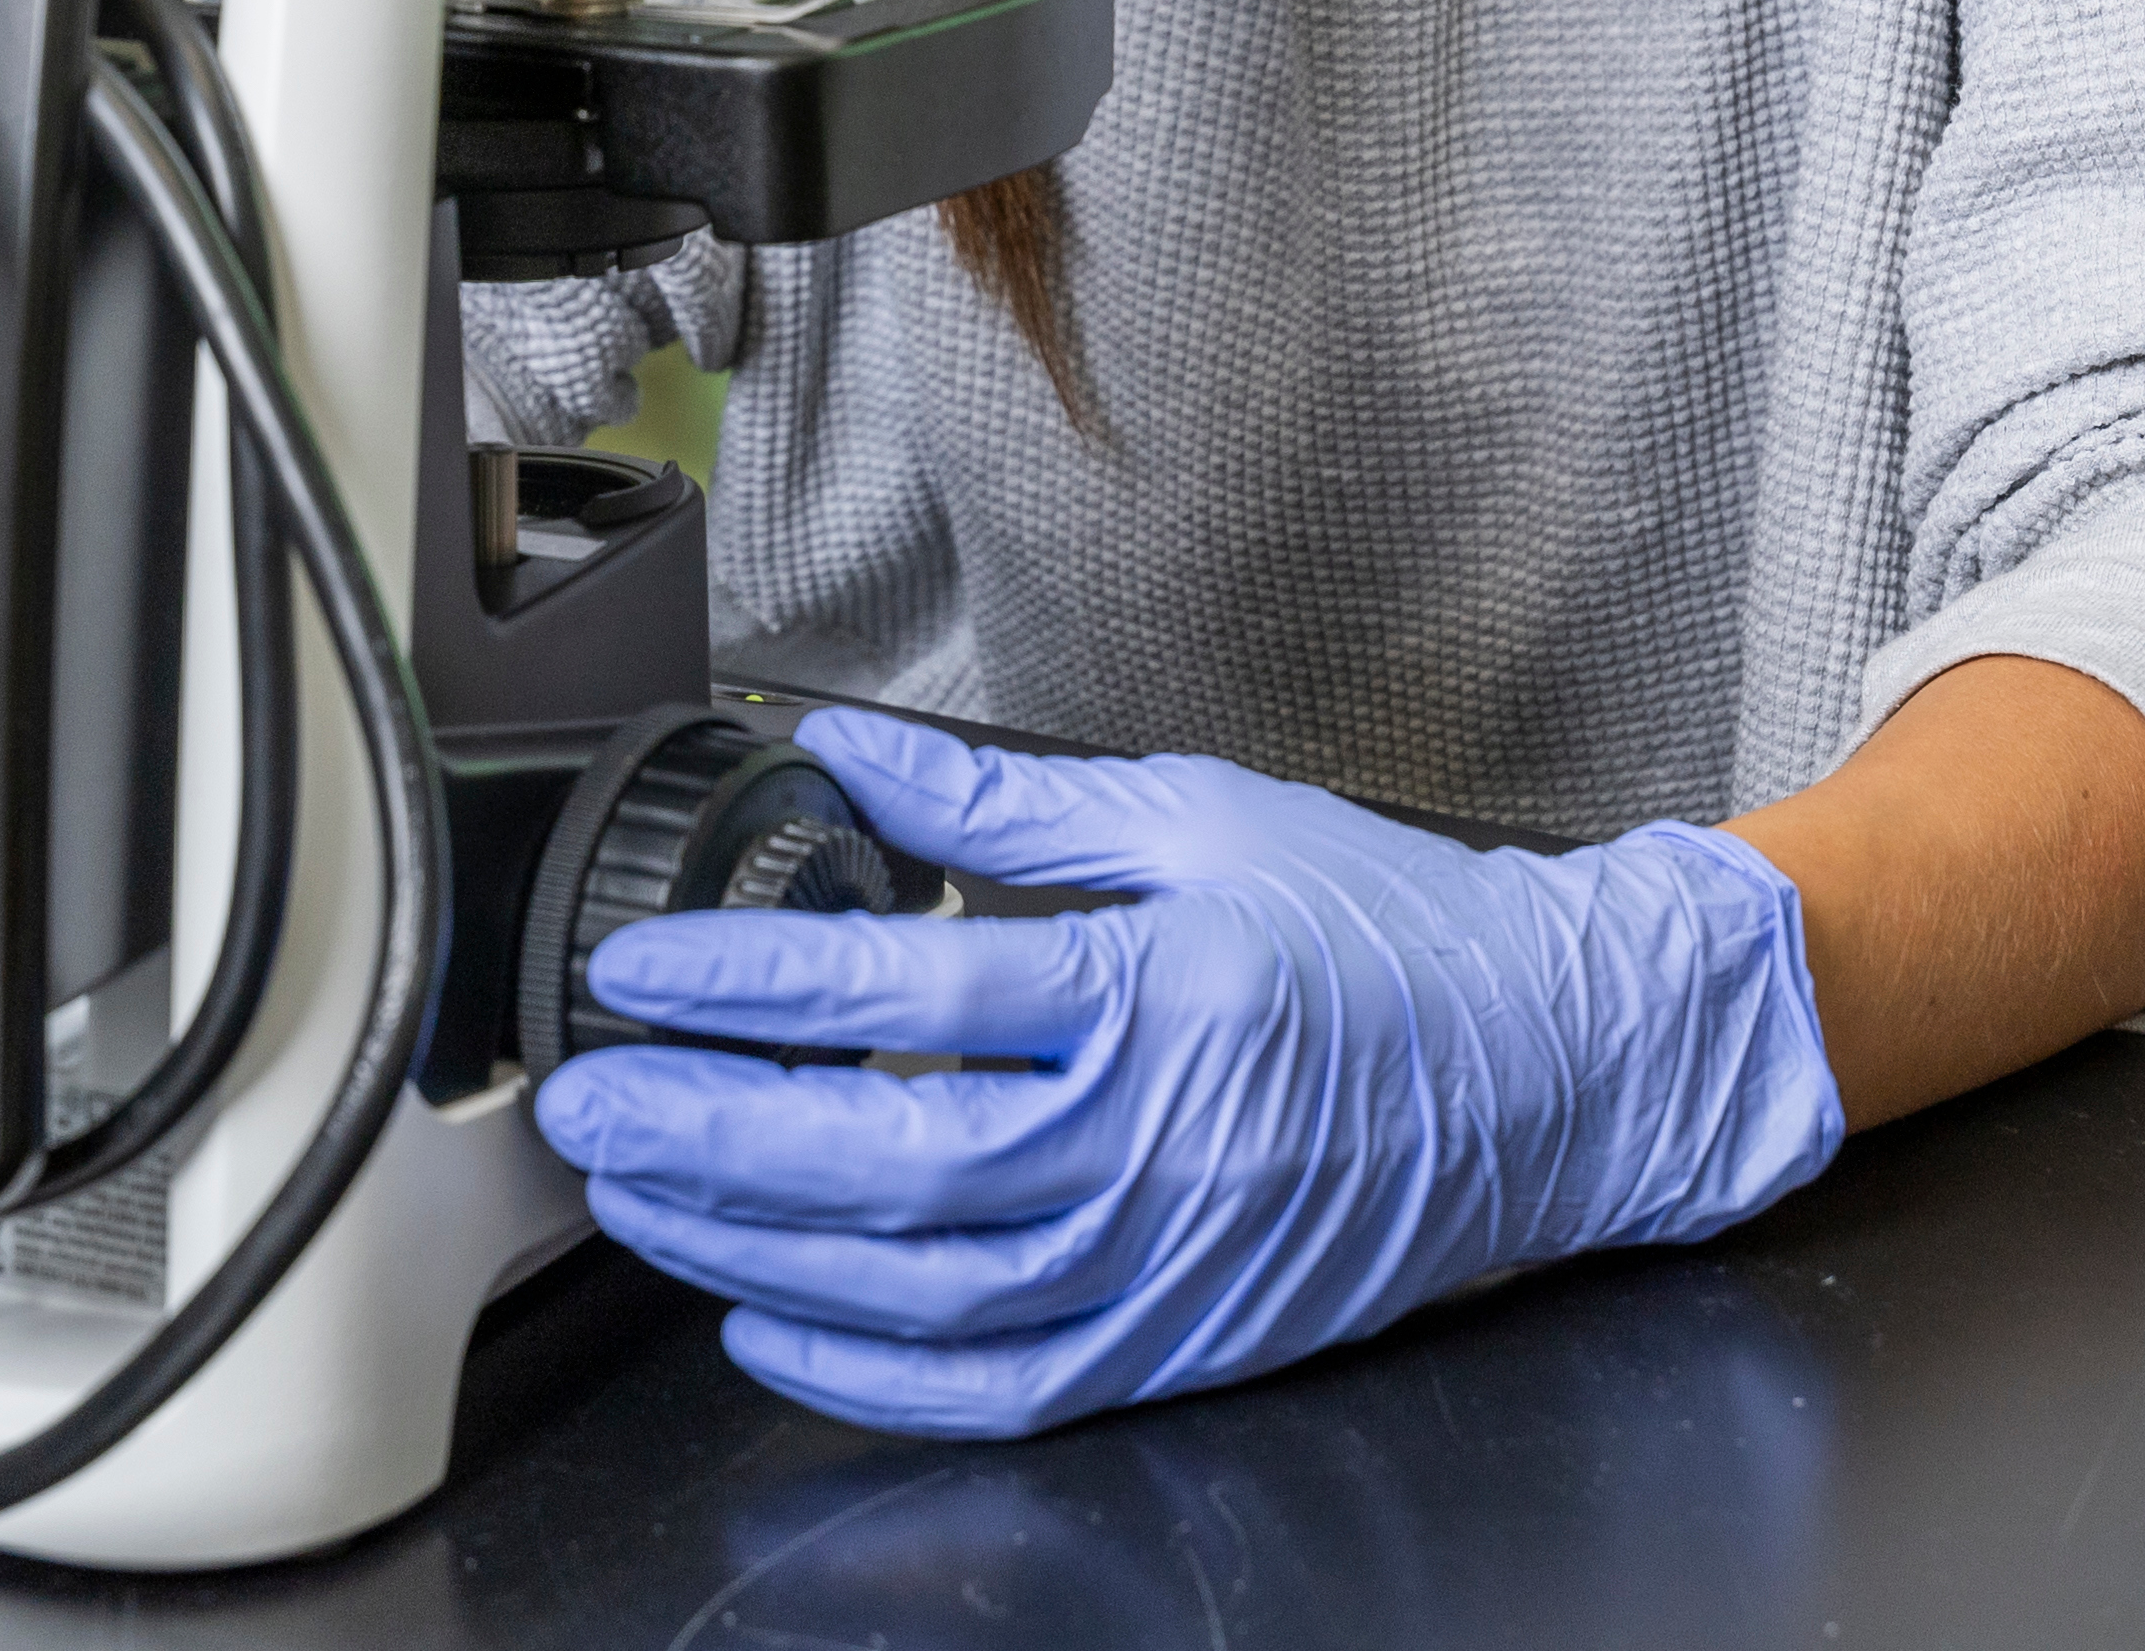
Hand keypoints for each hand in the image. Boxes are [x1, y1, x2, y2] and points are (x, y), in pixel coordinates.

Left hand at [529, 710, 1845, 1436]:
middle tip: (594, 1099)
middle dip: (713, 1134)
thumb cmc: (1384, 937)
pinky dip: (866, 1372)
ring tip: (644, 1192)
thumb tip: (840, 757)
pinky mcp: (1172, 1344)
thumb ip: (1000, 813)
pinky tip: (769, 1319)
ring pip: (920, 1288)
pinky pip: (994, 1388)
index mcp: (1160, 995)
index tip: (648, 969)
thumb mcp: (1196, 821)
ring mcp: (1162, 1265)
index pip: (911, 999)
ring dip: (754, 1247)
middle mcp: (1156, 1148)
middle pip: (888, 1160)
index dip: (756, 989)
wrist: (1550, 1070)